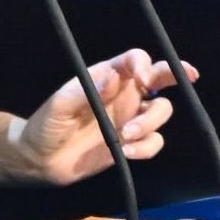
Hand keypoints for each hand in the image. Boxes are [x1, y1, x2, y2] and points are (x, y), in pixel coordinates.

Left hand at [13, 49, 197, 185]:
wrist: (42, 160)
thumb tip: (114, 75)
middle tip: (178, 82)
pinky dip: (146, 147)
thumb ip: (87, 90)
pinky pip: (154, 141)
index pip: (134, 60)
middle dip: (175, 74)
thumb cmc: (47, 124)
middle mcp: (123, 94)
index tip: (142, 79)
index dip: (144, 64)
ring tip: (126, 135)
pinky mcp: (131, 142)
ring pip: (161, 110)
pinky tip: (125, 152)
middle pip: (160, 78)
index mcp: (105, 77)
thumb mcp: (61, 105)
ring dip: (150, 122)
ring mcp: (129, 118)